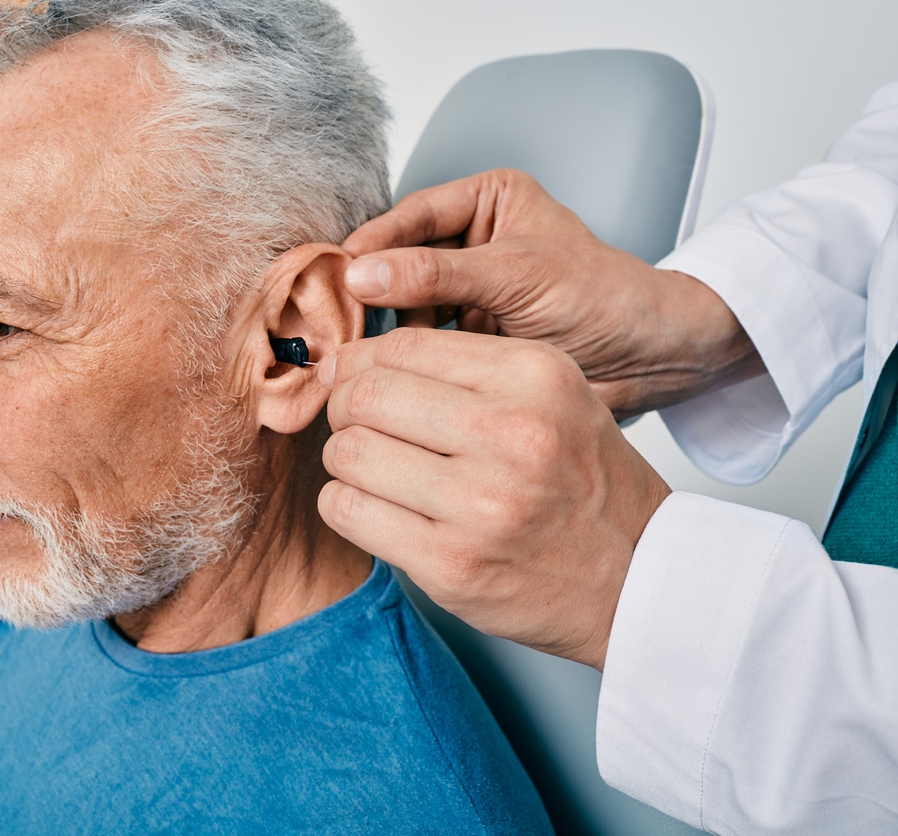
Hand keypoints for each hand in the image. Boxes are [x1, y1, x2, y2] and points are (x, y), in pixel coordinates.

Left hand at [317, 327, 671, 668]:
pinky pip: (348, 511)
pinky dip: (347, 505)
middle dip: (345, 408)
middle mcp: (511, 434)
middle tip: (359, 427)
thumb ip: (459, 367)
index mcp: (535, 378)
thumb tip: (344, 360)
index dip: (361, 364)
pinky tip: (378, 508)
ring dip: (345, 459)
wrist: (635, 578)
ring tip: (375, 470)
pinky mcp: (451, 563)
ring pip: (348, 453)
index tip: (357, 382)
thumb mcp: (548, 395)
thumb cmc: (579, 481)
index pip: (401, 346)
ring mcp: (480, 504)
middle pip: (366, 395)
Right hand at [343, 169, 761, 418]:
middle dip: (372, 287)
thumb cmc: (602, 297)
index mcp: (487, 201)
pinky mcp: (468, 337)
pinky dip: (403, 353)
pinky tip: (381, 368)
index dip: (374, 242)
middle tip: (335, 315)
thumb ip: (437, 274)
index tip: (338, 271)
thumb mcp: (515, 276)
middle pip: (400, 259)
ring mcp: (467, 292)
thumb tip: (361, 272)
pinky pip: (422, 339)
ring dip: (383, 324)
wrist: (649, 359)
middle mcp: (471, 241)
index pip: (413, 214)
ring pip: (405, 302)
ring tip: (353, 346)